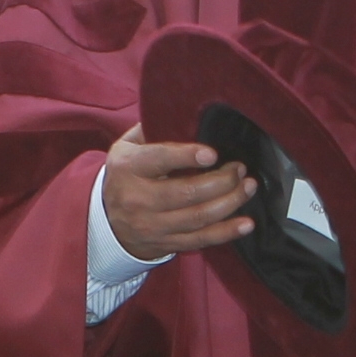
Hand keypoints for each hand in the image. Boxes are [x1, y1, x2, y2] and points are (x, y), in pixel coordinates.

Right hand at [101, 125, 254, 258]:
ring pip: (198, 217)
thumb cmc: (127, 175)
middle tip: (239, 168)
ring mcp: (152, 225)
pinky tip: (246, 223)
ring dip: (230, 202)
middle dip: (221, 180)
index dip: (186, 156)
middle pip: (186, 192)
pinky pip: (200, 240)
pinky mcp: (165, 243)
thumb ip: (152, 130)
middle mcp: (137, 199)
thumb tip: (186, 113)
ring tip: (248, 187)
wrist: (107, 222)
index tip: (212, 153)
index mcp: (128, 168)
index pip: (158, 160)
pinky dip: (227, 232)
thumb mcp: (127, 148)